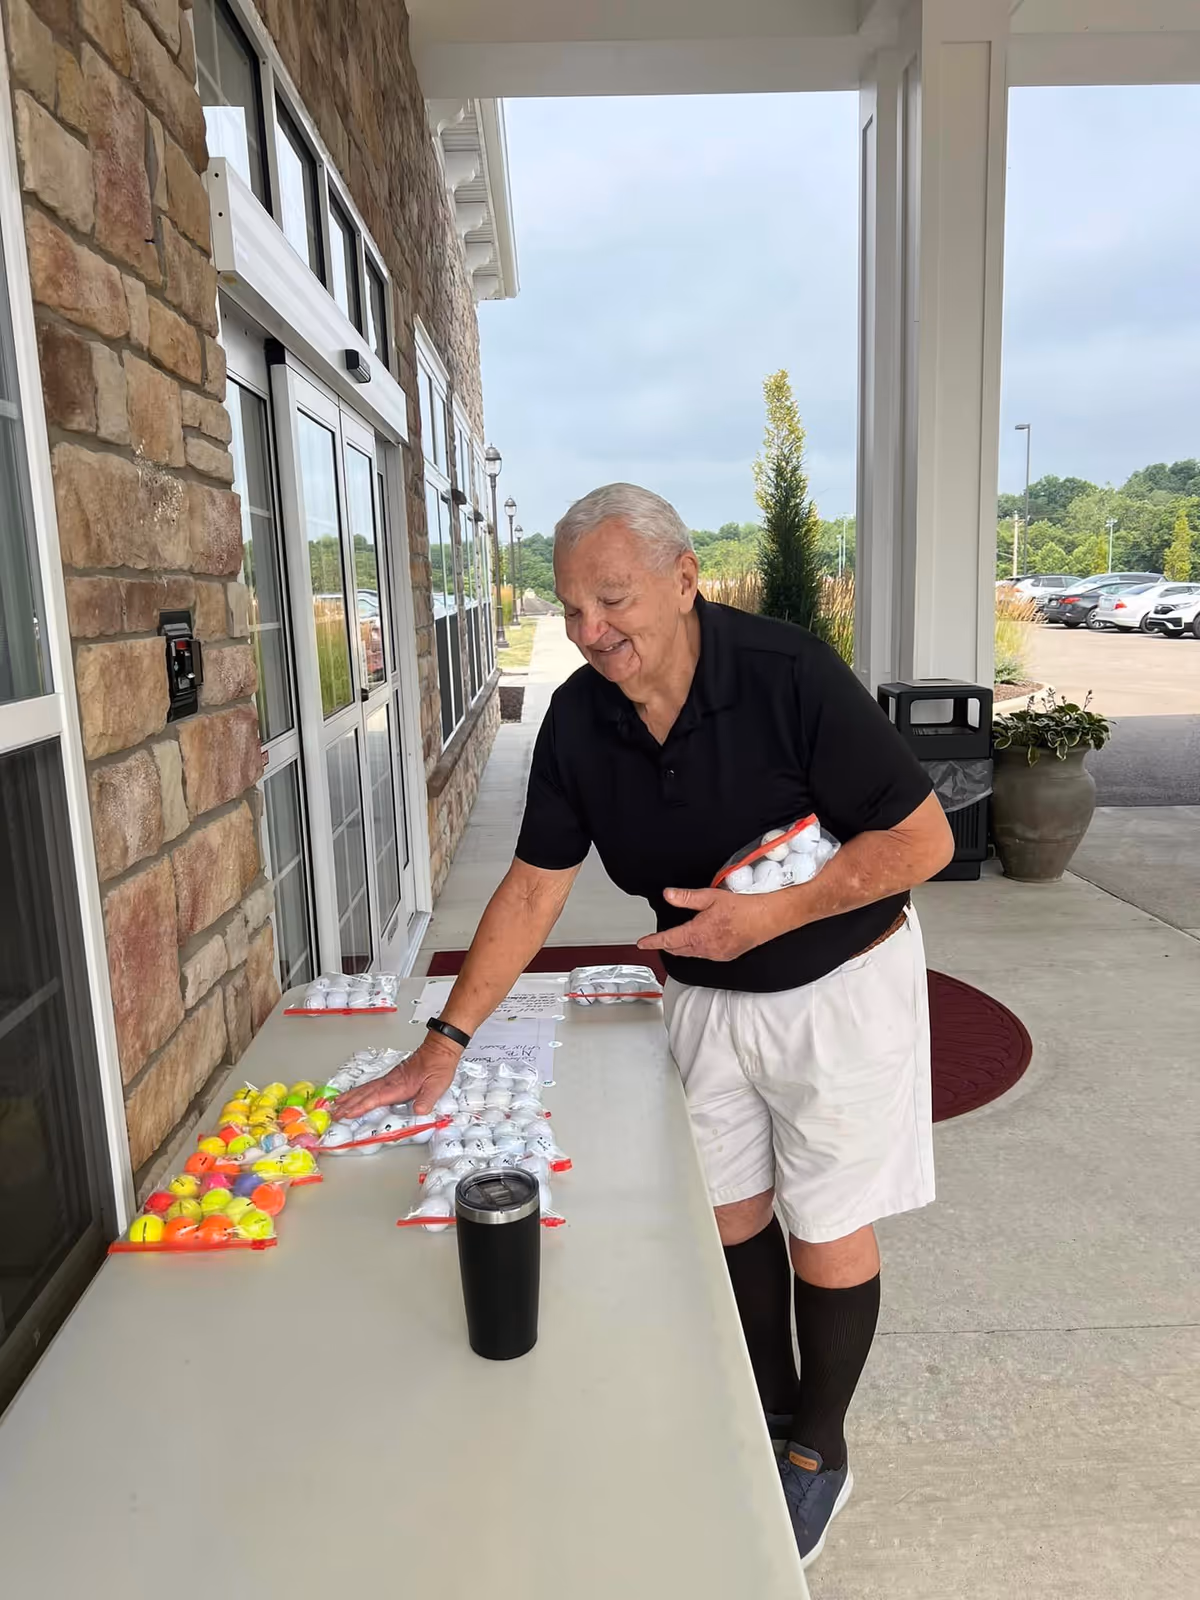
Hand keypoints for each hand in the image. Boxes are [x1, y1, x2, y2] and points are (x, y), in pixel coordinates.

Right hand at [331, 1034, 461, 1120]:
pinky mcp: (393, 1077)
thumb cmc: (439, 1066)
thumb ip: (427, 1099)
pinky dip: (360, 1091)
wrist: (440, 1048)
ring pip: (366, 1088)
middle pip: (365, 1094)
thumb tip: (419, 1111)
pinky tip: (356, 1094)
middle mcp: (391, 1081)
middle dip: (348, 1104)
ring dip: (350, 1097)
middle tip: (334, 1113)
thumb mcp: (437, 1085)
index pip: (375, 1098)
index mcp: (399, 1085)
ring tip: (337, 1103)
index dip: (360, 1107)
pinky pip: (371, 1085)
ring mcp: (390, 1078)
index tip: (346, 1113)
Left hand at [637, 887, 785, 961]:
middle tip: (658, 940)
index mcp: (697, 933)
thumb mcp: (710, 897)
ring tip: (676, 940)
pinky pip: (704, 955)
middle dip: (666, 945)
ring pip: (691, 953)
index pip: (668, 940)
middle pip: (677, 949)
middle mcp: (704, 948)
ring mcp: (715, 954)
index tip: (642, 944)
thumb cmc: (742, 907)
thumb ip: (687, 898)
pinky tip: (700, 941)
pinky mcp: (725, 956)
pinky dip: (697, 949)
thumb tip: (668, 895)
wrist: (766, 919)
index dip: (652, 942)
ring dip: (681, 947)